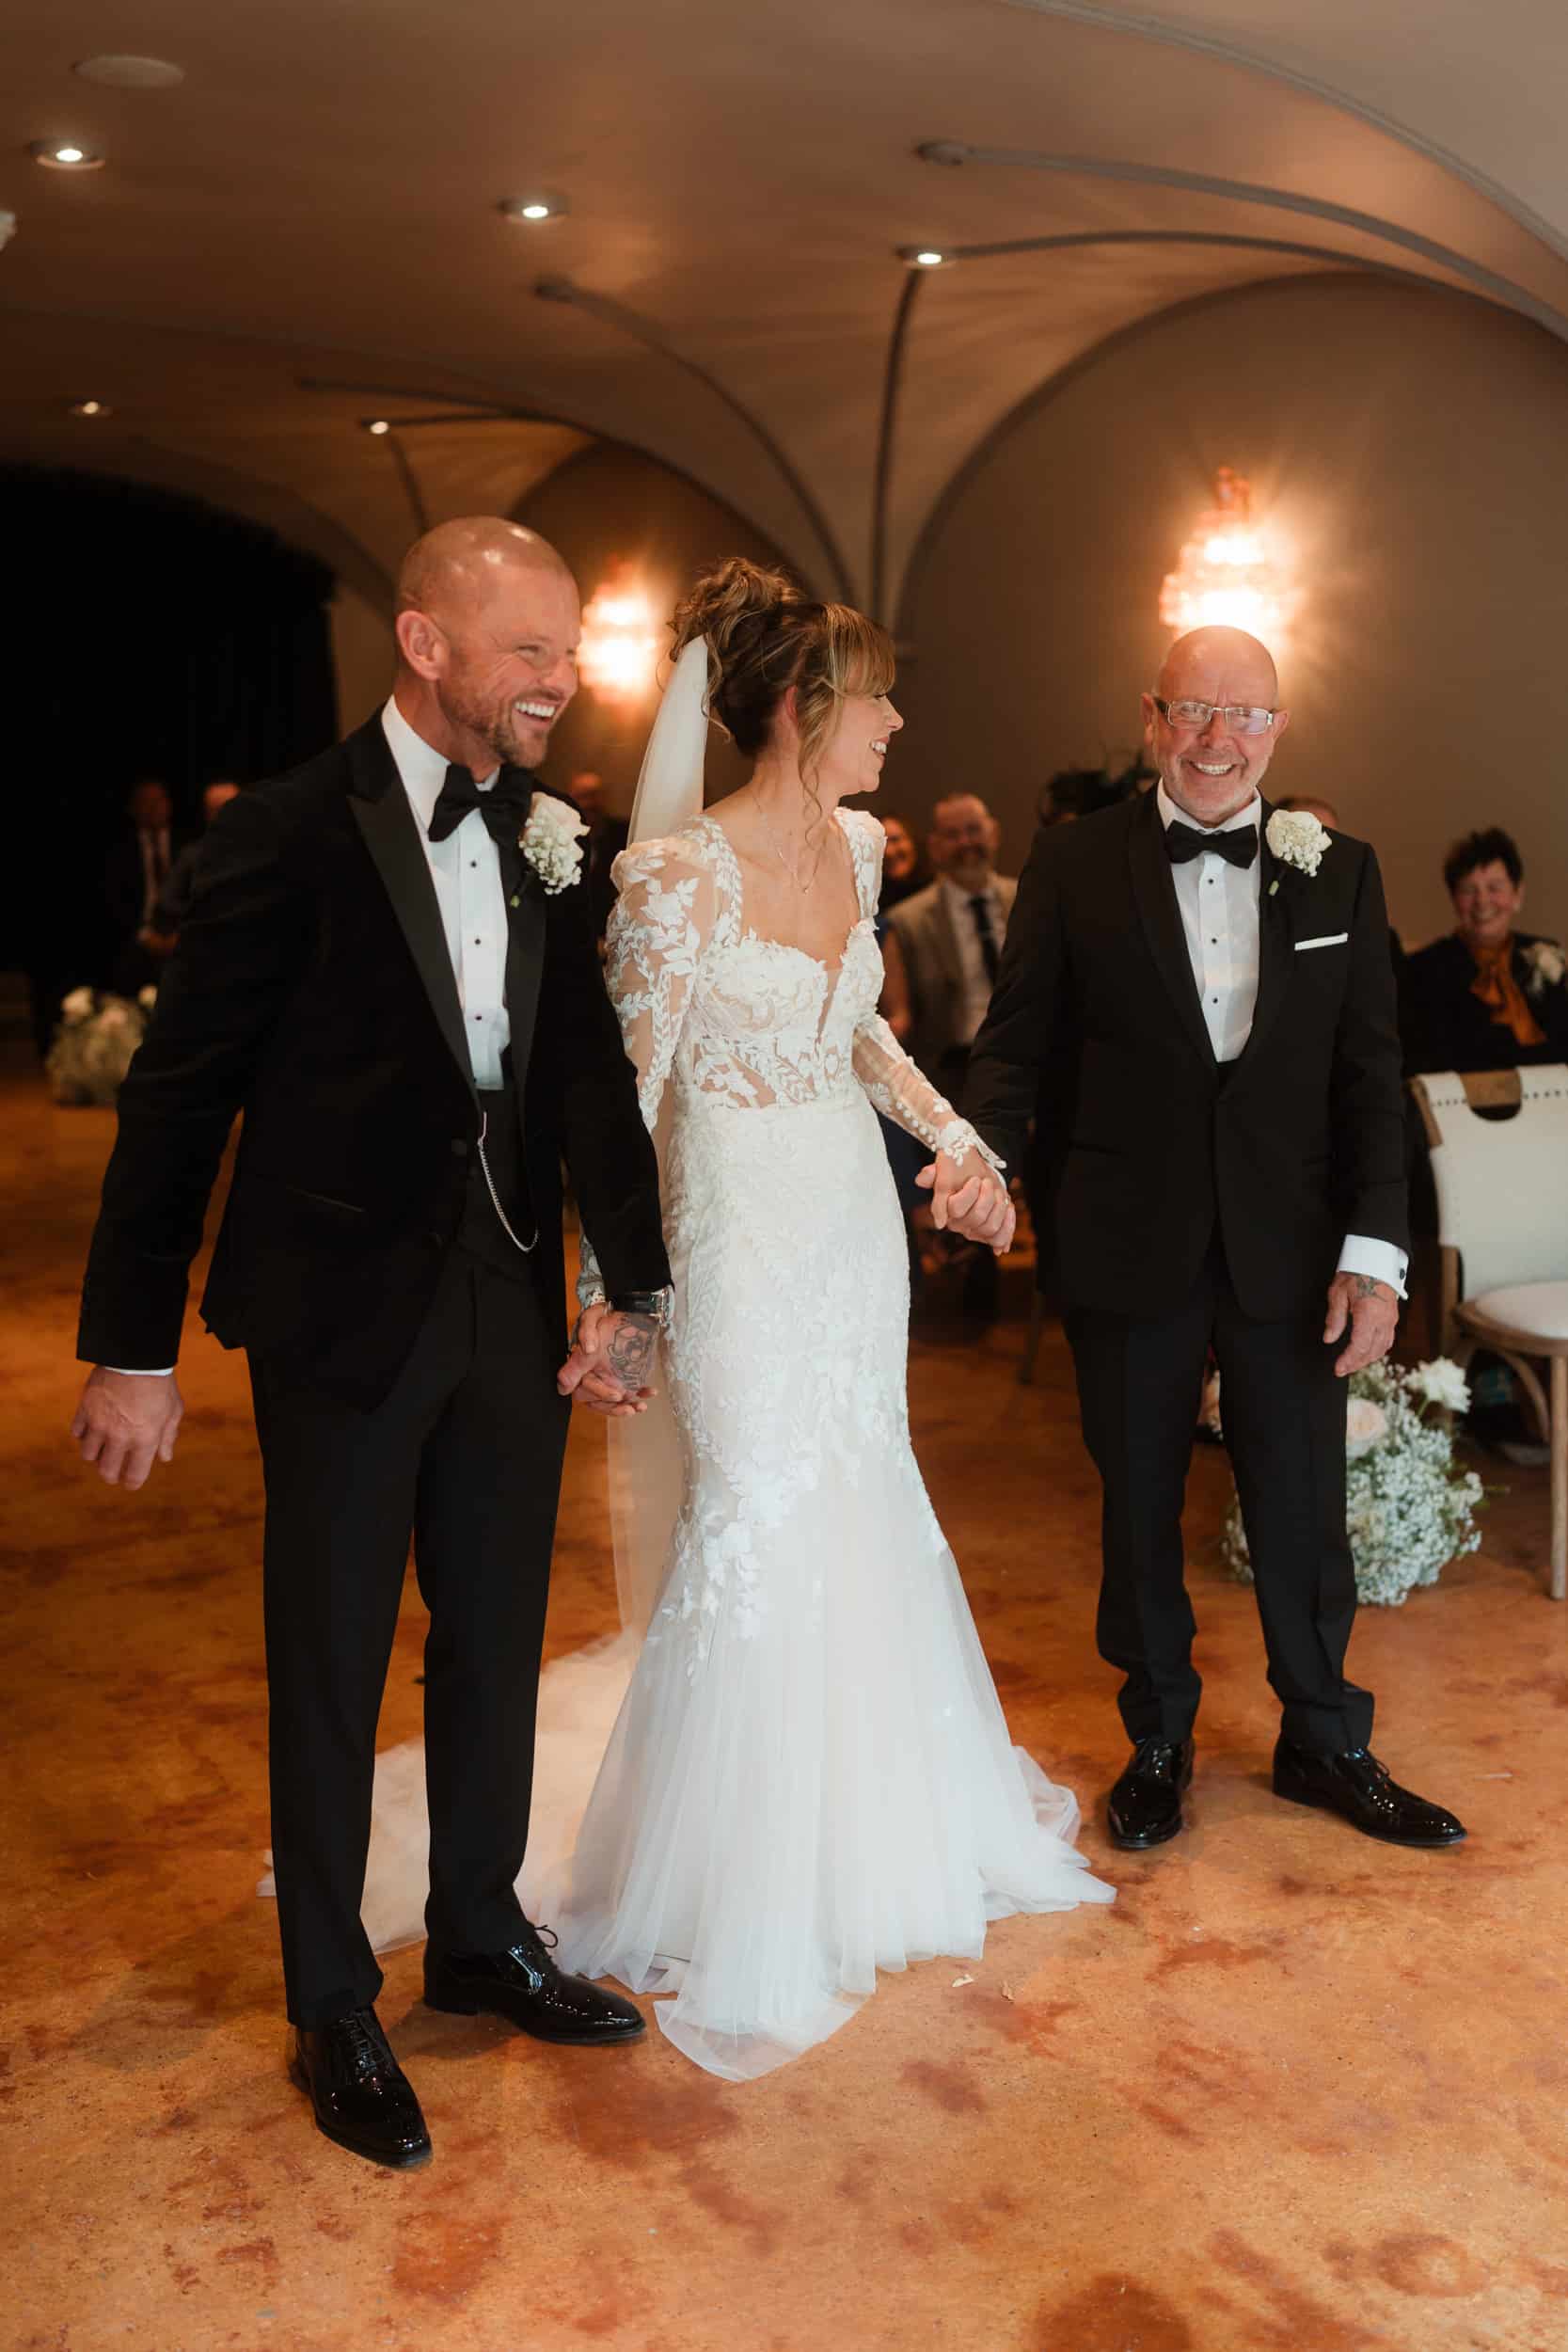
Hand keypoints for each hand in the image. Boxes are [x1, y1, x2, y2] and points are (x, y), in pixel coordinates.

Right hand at [70, 1367, 184, 1488]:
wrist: (136, 1357)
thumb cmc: (160, 1384)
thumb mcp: (173, 1411)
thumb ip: (168, 1437)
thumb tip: (164, 1458)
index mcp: (145, 1439)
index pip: (134, 1475)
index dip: (132, 1483)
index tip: (130, 1482)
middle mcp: (120, 1437)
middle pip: (107, 1471)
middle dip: (111, 1474)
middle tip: (114, 1469)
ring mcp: (99, 1424)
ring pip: (88, 1455)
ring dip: (96, 1454)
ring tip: (104, 1446)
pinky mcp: (84, 1410)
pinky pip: (77, 1433)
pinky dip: (83, 1434)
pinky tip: (92, 1428)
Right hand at [557, 1306, 658, 1416]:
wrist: (626, 1310)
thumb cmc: (604, 1314)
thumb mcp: (591, 1318)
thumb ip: (586, 1333)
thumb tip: (587, 1350)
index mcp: (580, 1365)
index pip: (583, 1389)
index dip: (598, 1394)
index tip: (615, 1395)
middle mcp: (593, 1375)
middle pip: (597, 1401)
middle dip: (612, 1408)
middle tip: (628, 1407)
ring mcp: (608, 1377)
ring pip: (613, 1401)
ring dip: (626, 1406)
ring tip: (640, 1407)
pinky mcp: (623, 1376)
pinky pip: (630, 1390)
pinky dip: (640, 1394)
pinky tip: (650, 1392)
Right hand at [916, 1151, 1014, 1252]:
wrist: (976, 1175)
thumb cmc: (958, 1170)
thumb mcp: (943, 1168)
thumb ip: (930, 1175)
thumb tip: (923, 1187)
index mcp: (947, 1212)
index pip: (956, 1208)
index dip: (969, 1194)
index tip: (976, 1178)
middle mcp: (960, 1225)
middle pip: (977, 1218)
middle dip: (987, 1198)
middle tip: (988, 1182)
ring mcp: (976, 1230)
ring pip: (990, 1227)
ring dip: (999, 1207)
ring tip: (999, 1192)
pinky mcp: (990, 1233)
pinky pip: (1000, 1238)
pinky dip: (1008, 1227)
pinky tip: (1010, 1209)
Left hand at [1323, 1272, 1397, 1376]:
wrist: (1376, 1258)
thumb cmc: (1355, 1272)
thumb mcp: (1338, 1293)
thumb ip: (1335, 1318)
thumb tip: (1329, 1339)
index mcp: (1369, 1313)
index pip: (1360, 1345)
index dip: (1348, 1360)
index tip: (1338, 1369)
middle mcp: (1383, 1319)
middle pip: (1371, 1351)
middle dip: (1356, 1364)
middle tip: (1341, 1370)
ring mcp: (1391, 1319)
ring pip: (1381, 1348)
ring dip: (1367, 1359)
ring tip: (1352, 1364)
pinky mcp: (1393, 1317)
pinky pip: (1387, 1340)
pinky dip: (1377, 1350)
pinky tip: (1367, 1353)